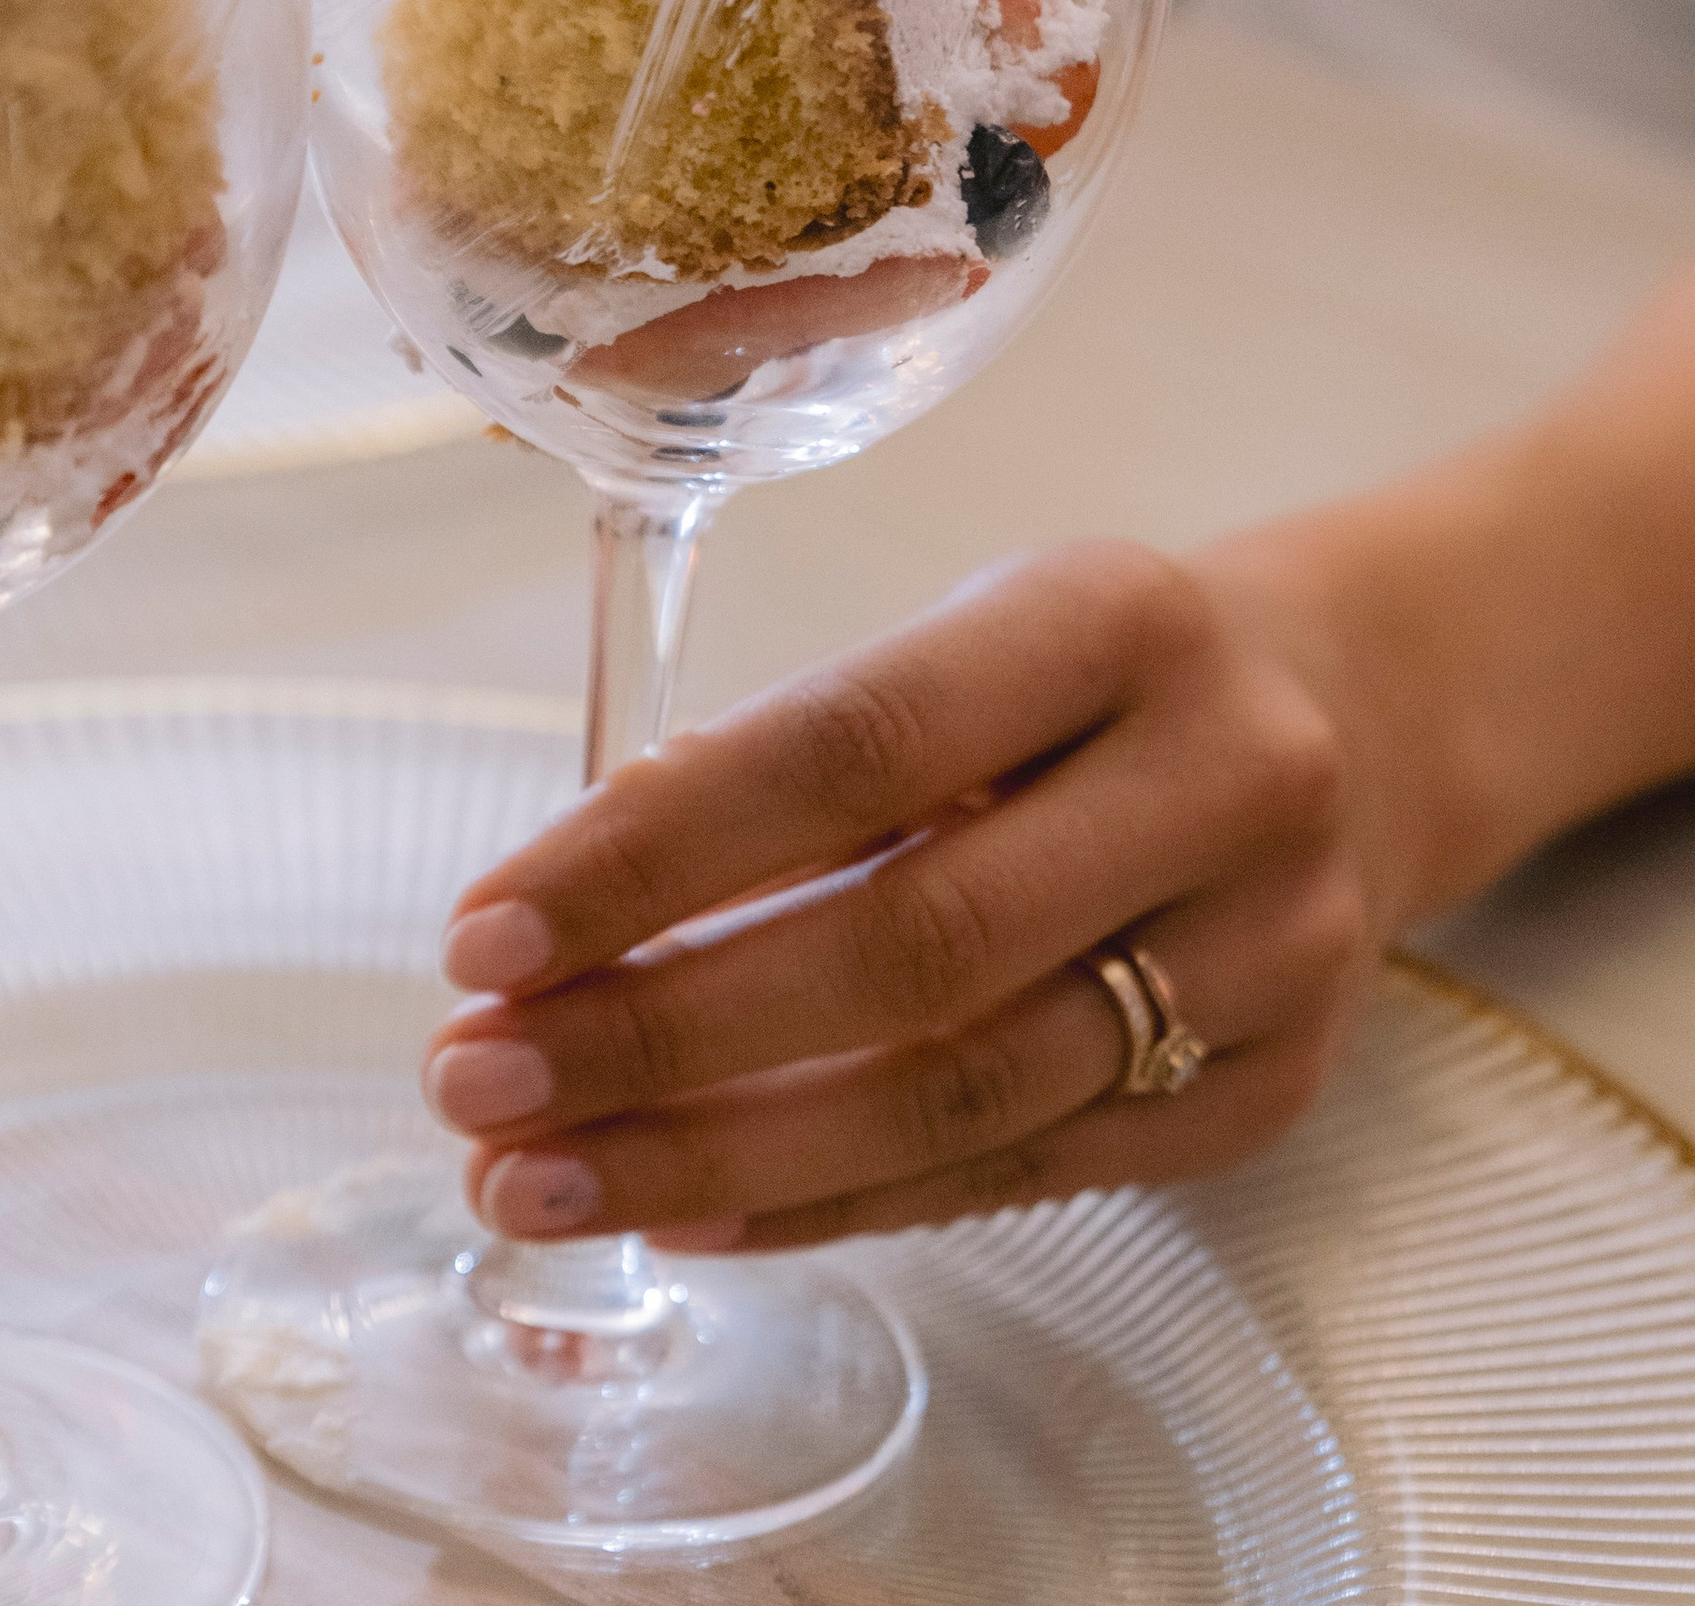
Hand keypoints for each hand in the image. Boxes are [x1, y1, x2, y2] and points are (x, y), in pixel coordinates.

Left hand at [421, 539, 1426, 1252]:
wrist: (1357, 723)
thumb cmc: (1088, 676)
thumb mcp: (962, 639)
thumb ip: (794, 751)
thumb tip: (579, 891)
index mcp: (1107, 619)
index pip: (848, 747)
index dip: (652, 855)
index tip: (484, 933)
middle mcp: (1219, 781)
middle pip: (906, 948)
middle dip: (654, 1031)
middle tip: (473, 1078)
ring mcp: (1270, 954)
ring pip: (960, 1095)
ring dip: (713, 1154)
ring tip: (534, 1176)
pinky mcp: (1271, 1094)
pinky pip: (1013, 1174)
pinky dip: (828, 1203)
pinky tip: (681, 1212)